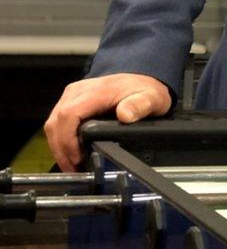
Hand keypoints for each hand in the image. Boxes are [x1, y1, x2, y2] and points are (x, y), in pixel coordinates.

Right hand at [44, 73, 171, 171]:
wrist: (142, 79)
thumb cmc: (145, 90)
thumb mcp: (152, 98)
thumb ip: (140, 105)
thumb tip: (125, 114)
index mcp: (97, 91)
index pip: (69, 114)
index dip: (67, 139)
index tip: (76, 158)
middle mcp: (79, 91)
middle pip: (56, 121)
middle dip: (61, 149)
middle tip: (72, 170)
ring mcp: (73, 95)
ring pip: (53, 123)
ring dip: (58, 147)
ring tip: (70, 166)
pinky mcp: (70, 100)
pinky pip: (58, 121)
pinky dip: (60, 139)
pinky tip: (70, 153)